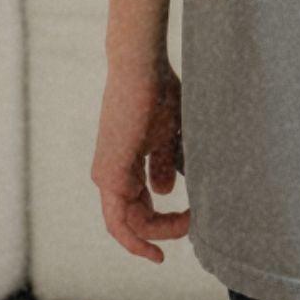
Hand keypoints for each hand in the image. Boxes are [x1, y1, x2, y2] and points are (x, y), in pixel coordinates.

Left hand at [91, 55, 190, 261]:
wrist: (142, 67)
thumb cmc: (157, 92)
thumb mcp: (165, 135)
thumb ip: (163, 164)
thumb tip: (162, 192)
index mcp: (122, 167)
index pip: (137, 210)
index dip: (162, 225)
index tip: (191, 223)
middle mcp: (109, 175)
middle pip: (133, 222)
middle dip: (164, 230)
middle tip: (193, 224)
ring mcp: (106, 175)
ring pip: (126, 225)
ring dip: (158, 231)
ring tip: (188, 225)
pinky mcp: (109, 172)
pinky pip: (122, 219)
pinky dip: (142, 232)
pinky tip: (166, 231)